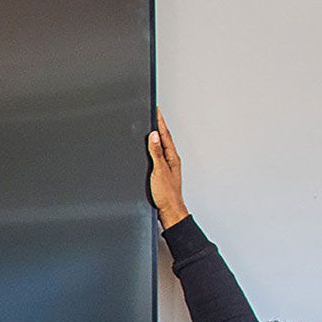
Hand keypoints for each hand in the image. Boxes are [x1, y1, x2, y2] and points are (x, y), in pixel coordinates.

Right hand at [148, 109, 188, 228]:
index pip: (165, 135)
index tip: (156, 110)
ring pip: (160, 147)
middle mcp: (171, 161)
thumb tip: (154, 136)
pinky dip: (152, 149)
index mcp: (172, 158)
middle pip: (164, 139)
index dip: (160, 121)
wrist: (169, 211)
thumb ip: (156, 153)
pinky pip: (157, 156)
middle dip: (158, 125)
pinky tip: (149, 149)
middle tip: (154, 113)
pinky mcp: (161, 174)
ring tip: (151, 126)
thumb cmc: (166, 195)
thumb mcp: (159, 171)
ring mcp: (167, 167)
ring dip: (156, 137)